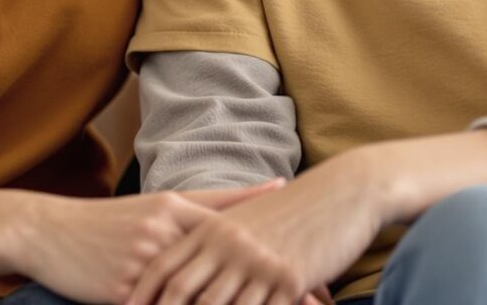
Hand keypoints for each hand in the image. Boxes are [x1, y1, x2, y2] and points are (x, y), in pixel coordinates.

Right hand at [15, 182, 286, 303]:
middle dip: (274, 292)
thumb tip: (274, 185)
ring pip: (202, 298)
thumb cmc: (111, 221)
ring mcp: (145, 265)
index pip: (241, 234)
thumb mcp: (162, 204)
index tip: (318, 275)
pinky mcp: (124, 291)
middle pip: (230, 268)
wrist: (48, 232)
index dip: (279, 257)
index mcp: (178, 210)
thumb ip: (217, 201)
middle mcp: (167, 234)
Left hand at [125, 157, 382, 304]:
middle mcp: (228, 244)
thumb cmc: (295, 208)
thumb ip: (215, 238)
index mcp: (212, 228)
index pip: (164, 267)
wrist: (344, 191)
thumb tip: (189, 261)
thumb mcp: (246, 218)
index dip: (142, 294)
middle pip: (184, 292)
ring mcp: (257, 262)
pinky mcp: (288, 278)